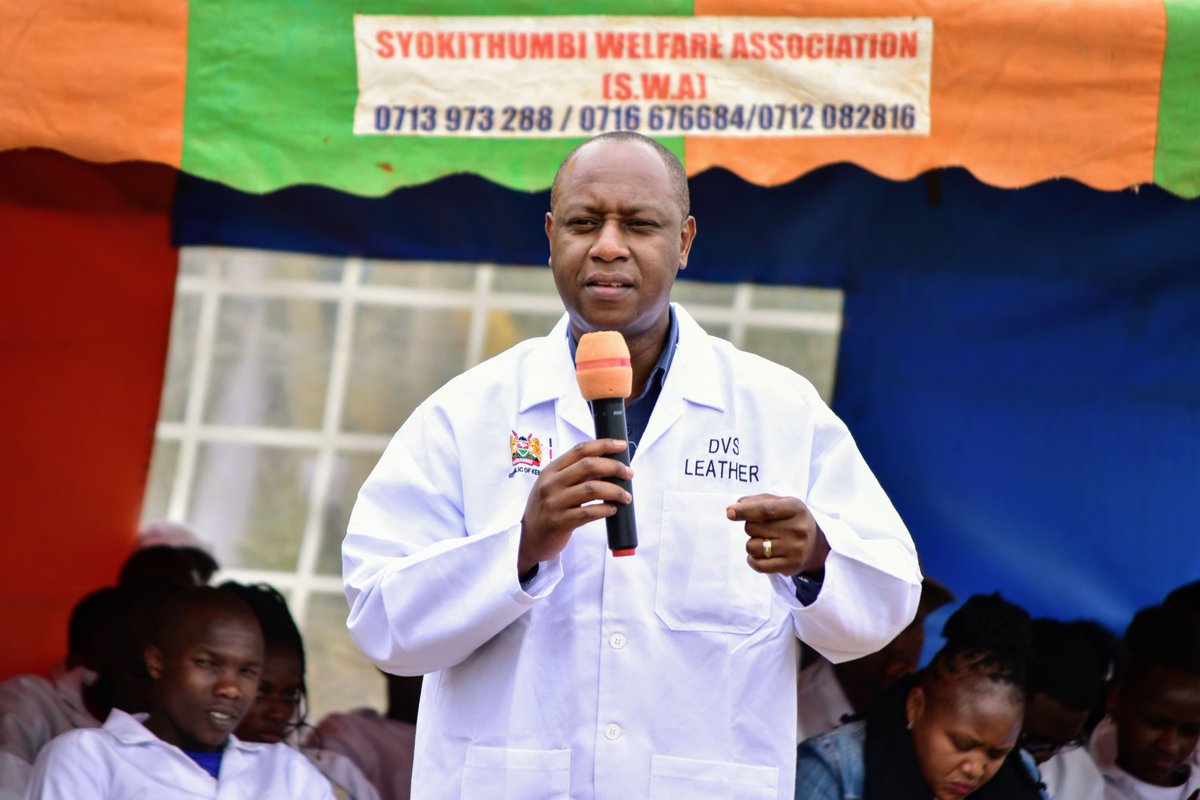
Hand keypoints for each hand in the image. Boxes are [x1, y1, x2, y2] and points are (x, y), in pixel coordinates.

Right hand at [517, 439, 632, 575]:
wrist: (529, 539)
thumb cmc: (546, 509)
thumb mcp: (553, 486)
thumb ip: (575, 475)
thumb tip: (609, 467)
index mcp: (551, 470)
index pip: (580, 450)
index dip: (603, 445)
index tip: (621, 445)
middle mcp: (552, 483)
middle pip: (589, 466)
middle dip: (614, 467)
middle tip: (629, 473)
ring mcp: (555, 503)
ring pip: (592, 489)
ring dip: (615, 490)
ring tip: (625, 496)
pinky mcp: (560, 522)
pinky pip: (589, 513)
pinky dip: (605, 509)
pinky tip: (612, 510)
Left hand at [726, 494, 829, 575]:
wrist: (815, 544)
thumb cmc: (790, 519)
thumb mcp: (781, 503)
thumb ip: (757, 502)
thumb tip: (732, 509)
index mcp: (795, 508)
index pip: (765, 510)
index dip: (745, 511)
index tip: (730, 512)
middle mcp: (797, 529)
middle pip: (752, 528)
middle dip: (750, 527)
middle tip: (763, 528)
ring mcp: (794, 549)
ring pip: (752, 547)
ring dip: (751, 544)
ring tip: (764, 541)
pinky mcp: (790, 566)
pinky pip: (758, 565)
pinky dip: (752, 560)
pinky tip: (759, 555)